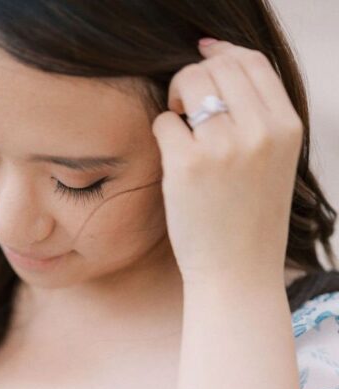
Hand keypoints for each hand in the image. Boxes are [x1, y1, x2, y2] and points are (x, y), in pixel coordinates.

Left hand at [151, 38, 303, 283]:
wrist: (237, 275)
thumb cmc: (249, 222)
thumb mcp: (273, 162)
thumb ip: (258, 117)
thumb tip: (220, 64)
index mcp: (286, 127)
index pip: (253, 62)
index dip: (223, 54)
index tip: (203, 57)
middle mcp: (260, 131)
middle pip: (219, 66)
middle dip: (194, 77)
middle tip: (184, 108)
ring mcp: (224, 147)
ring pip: (190, 83)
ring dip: (175, 98)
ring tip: (178, 129)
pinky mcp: (188, 165)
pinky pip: (164, 122)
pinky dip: (162, 133)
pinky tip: (171, 159)